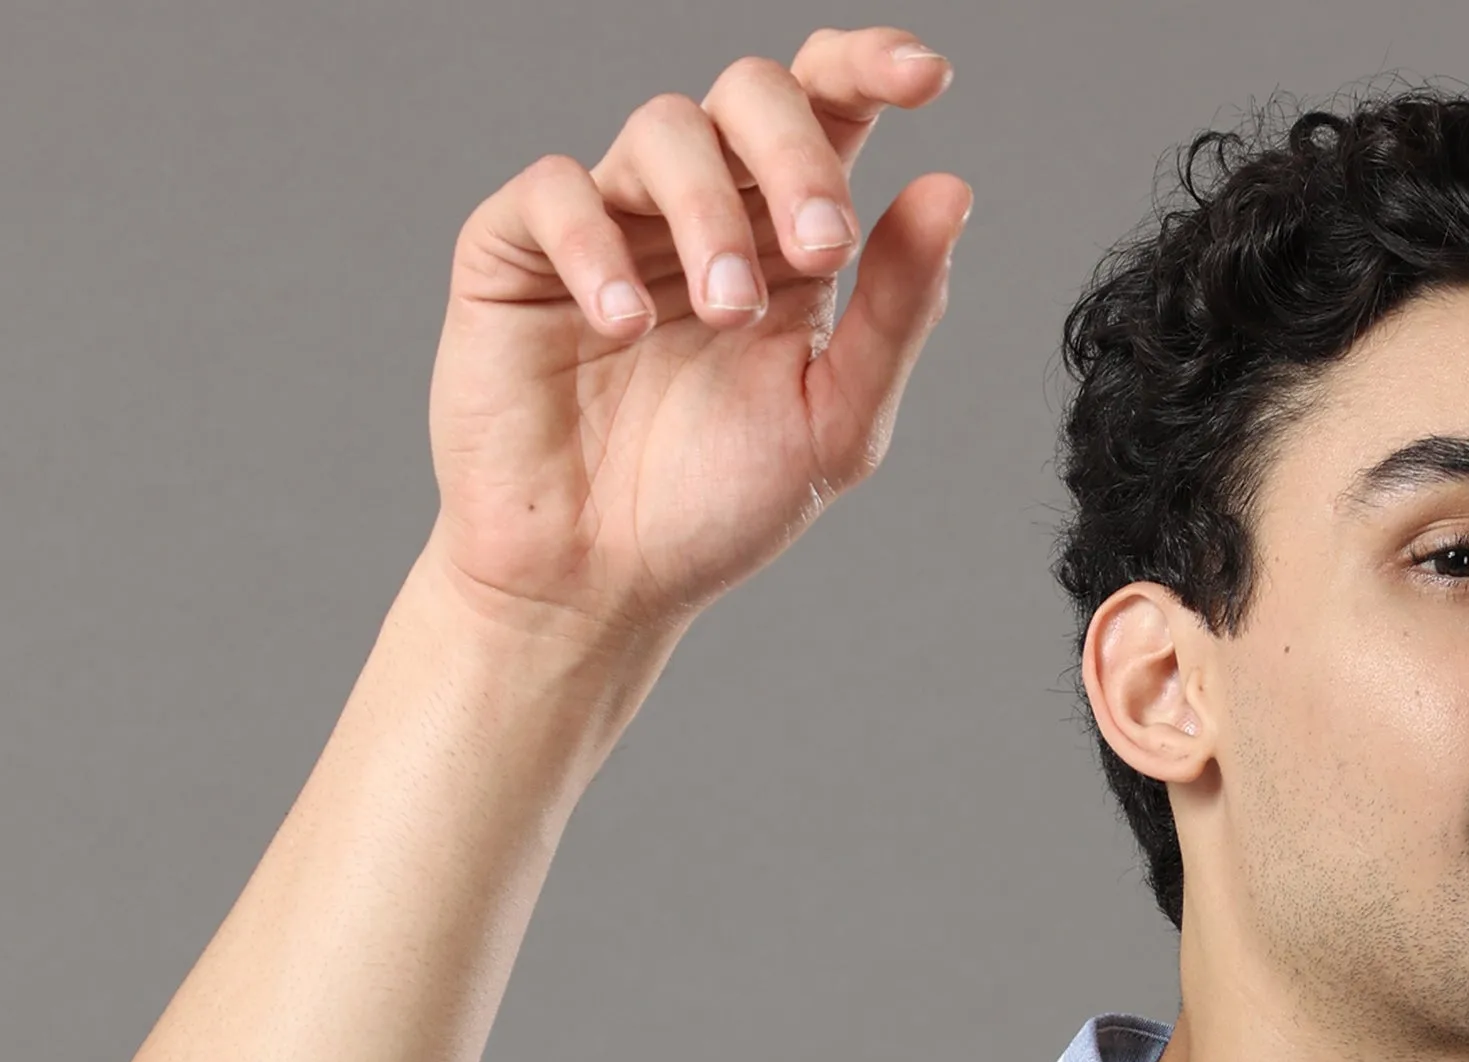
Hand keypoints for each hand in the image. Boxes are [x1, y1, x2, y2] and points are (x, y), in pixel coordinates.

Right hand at [425, 28, 968, 649]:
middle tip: (823, 249)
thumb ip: (898, 313)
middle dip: (797, 154)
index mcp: (782, 235)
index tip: (925, 78)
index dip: (870, 68)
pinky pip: (558, 191)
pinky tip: (628, 325)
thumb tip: (950, 191)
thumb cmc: (713, 509)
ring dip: (710, 213)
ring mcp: (609, 219)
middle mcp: (699, 208)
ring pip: (661, 129)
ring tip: (726, 314)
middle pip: (749, 93)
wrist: (598, 585)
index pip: (827, 107)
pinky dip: (598, 245)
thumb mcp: (834, 423)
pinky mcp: (517, 249)